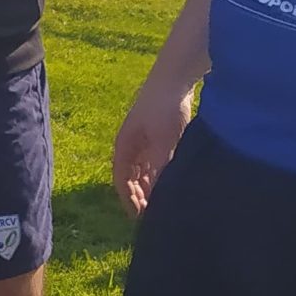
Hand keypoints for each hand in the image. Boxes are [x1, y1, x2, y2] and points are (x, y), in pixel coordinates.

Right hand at [113, 80, 192, 215]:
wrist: (174, 78)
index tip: (139, 218)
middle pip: (130, 178)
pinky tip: (168, 181)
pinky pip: (152, 161)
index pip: (121, 181)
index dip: (128, 201)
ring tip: (160, 202)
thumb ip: (159, 169)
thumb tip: (156, 195)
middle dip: (138, 197)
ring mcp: (142, 139)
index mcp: (124, 146)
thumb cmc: (165, 109)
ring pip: (141, 170)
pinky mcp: (155, 134)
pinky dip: (157, 174)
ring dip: (148, 187)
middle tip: (152, 215)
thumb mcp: (164, 143)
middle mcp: (130, 145)